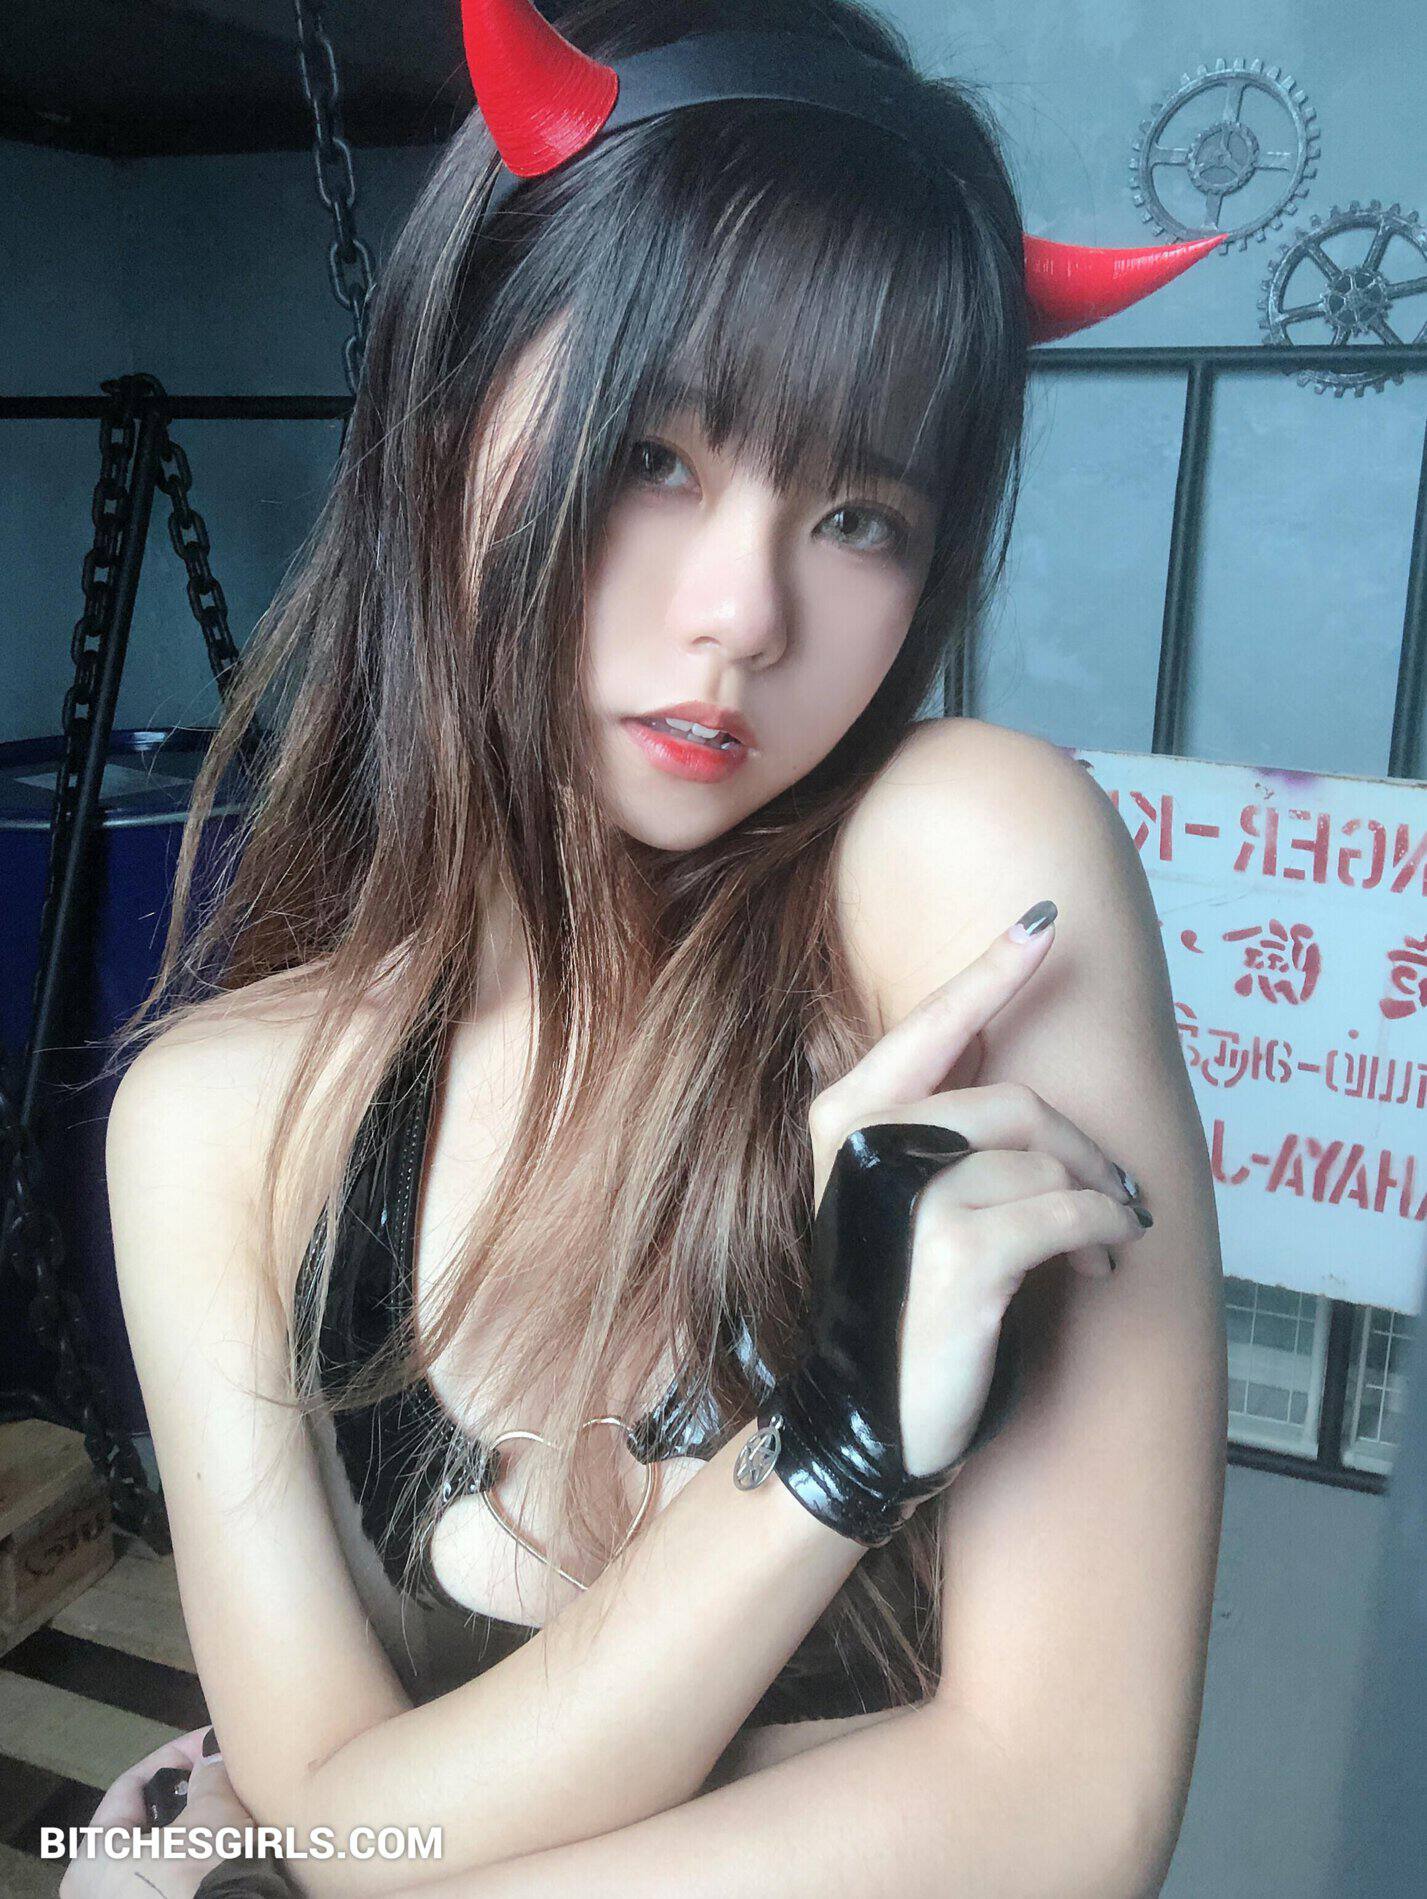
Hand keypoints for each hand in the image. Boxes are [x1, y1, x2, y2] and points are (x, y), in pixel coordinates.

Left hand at [60, 1728, 256, 1898]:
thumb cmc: (201, 1869)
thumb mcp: (211, 1810)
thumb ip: (208, 1775)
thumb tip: (212, 1757)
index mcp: (90, 1861)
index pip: (130, 1787)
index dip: (176, 1755)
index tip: (210, 1740)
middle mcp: (95, 1894)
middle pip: (146, 1825)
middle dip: (188, 1795)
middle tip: (222, 1773)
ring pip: (162, 1856)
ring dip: (197, 1829)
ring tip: (234, 1806)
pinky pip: (175, 1883)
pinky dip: (198, 1862)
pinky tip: (231, 1846)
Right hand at [802, 899, 1148, 1485]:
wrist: (862, 1417)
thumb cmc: (891, 1303)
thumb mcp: (895, 1200)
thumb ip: (934, 1134)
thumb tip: (1028, 1097)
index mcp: (844, 1115)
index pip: (933, 1025)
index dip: (992, 971)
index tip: (1043, 924)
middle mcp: (866, 1140)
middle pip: (1011, 1100)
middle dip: (1080, 1145)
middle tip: (1115, 1194)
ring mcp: (908, 1195)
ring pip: (1041, 1157)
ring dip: (1095, 1198)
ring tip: (1105, 1240)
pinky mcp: (959, 1254)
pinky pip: (1062, 1210)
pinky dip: (1100, 1229)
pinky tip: (1101, 1258)